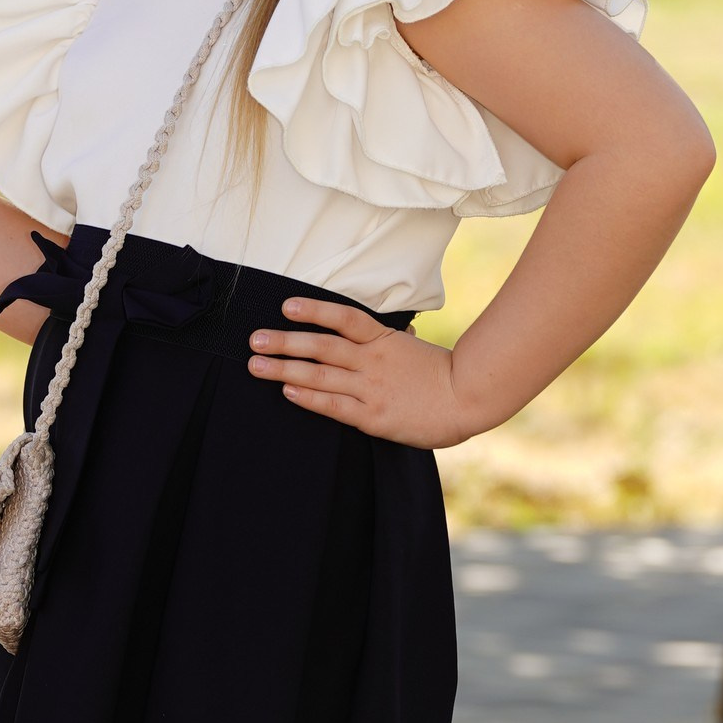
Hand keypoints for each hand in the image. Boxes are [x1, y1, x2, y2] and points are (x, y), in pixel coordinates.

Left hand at [247, 298, 471, 447]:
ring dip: (285, 370)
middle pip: (322, 346)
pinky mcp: (372, 417)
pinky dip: (309, 397)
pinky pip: (334, 406)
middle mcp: (373, 361)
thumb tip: (385, 332)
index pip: (344, 319)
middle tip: (254, 338)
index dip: (314, 310)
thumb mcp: (415, 349)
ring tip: (256, 365)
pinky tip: (287, 391)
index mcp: (384, 340)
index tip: (286, 305)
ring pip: (321, 375)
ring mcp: (371, 389)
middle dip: (285, 342)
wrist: (468, 399)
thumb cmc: (441, 374)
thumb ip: (393, 341)